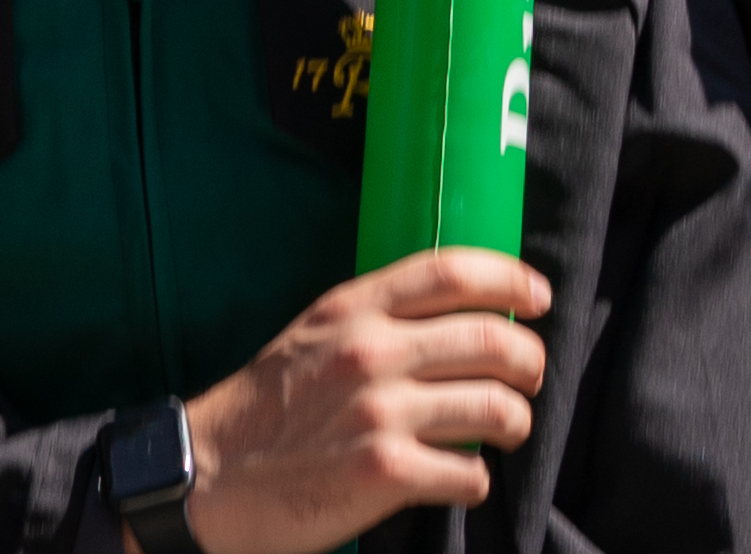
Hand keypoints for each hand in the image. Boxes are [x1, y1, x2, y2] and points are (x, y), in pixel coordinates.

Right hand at [173, 247, 550, 553]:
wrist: (212, 474)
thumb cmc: (268, 407)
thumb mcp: (313, 335)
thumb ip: (376, 320)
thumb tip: (457, 320)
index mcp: (351, 308)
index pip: (451, 271)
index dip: (511, 278)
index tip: (538, 296)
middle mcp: (370, 352)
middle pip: (495, 341)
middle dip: (530, 364)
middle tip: (528, 380)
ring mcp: (380, 413)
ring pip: (499, 409)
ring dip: (515, 424)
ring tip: (503, 431)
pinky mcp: (386, 472)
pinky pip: (472, 475)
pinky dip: (474, 480)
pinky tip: (455, 477)